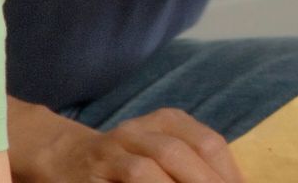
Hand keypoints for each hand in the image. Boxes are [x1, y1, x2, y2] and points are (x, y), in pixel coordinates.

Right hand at [10, 103, 243, 182]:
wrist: (62, 157)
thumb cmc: (124, 162)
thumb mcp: (161, 152)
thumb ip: (193, 164)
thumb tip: (236, 182)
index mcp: (166, 121)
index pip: (207, 143)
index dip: (228, 172)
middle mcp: (138, 130)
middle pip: (178, 153)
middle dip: (204, 181)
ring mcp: (111, 151)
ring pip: (146, 169)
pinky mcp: (90, 175)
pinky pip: (124, 181)